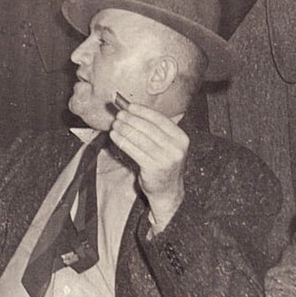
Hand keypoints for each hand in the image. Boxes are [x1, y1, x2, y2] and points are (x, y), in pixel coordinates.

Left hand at [110, 103, 188, 231]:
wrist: (167, 190)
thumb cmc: (162, 163)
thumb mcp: (164, 144)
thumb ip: (151, 128)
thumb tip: (130, 108)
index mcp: (181, 138)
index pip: (160, 119)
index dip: (142, 111)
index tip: (129, 106)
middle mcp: (176, 148)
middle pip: (148, 127)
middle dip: (131, 119)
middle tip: (118, 114)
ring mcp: (166, 159)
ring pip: (140, 138)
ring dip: (124, 129)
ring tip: (114, 124)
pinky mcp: (153, 168)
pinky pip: (133, 150)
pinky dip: (122, 141)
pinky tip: (114, 136)